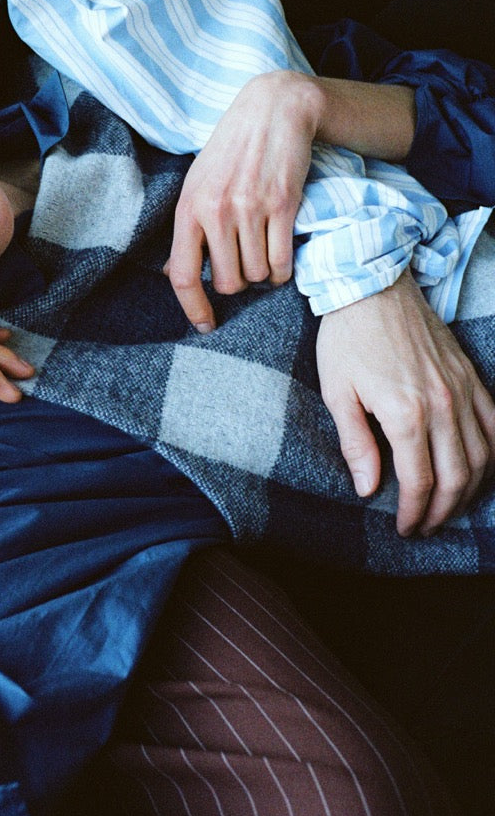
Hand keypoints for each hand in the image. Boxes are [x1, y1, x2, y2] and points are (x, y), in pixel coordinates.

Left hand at [167, 70, 320, 330]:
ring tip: (262, 252)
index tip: (205, 325)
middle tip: (243, 265)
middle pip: (227, 282)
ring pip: (256, 276)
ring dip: (263, 275)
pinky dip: (283, 270)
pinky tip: (280, 255)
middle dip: (237, 284)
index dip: (193, 308)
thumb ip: (188, 227)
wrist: (272, 109)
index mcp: (188, 209)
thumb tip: (174, 275)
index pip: (182, 276)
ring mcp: (249, 209)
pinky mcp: (282, 206)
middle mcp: (215, 212)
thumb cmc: (231, 151)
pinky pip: (281, 263)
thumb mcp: (196, 183)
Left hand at [317, 272, 494, 535]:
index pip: (419, 481)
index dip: (413, 512)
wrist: (373, 286)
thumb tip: (367, 487)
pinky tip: (479, 470)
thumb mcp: (337, 393)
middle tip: (425, 527)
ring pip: (484, 456)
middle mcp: (443, 405)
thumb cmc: (347, 339)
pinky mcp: (471, 376)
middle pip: (458, 476)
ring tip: (450, 508)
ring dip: (471, 490)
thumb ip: (355, 443)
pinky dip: (493, 454)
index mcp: (405, 413)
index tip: (404, 528)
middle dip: (443, 511)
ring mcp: (462, 389)